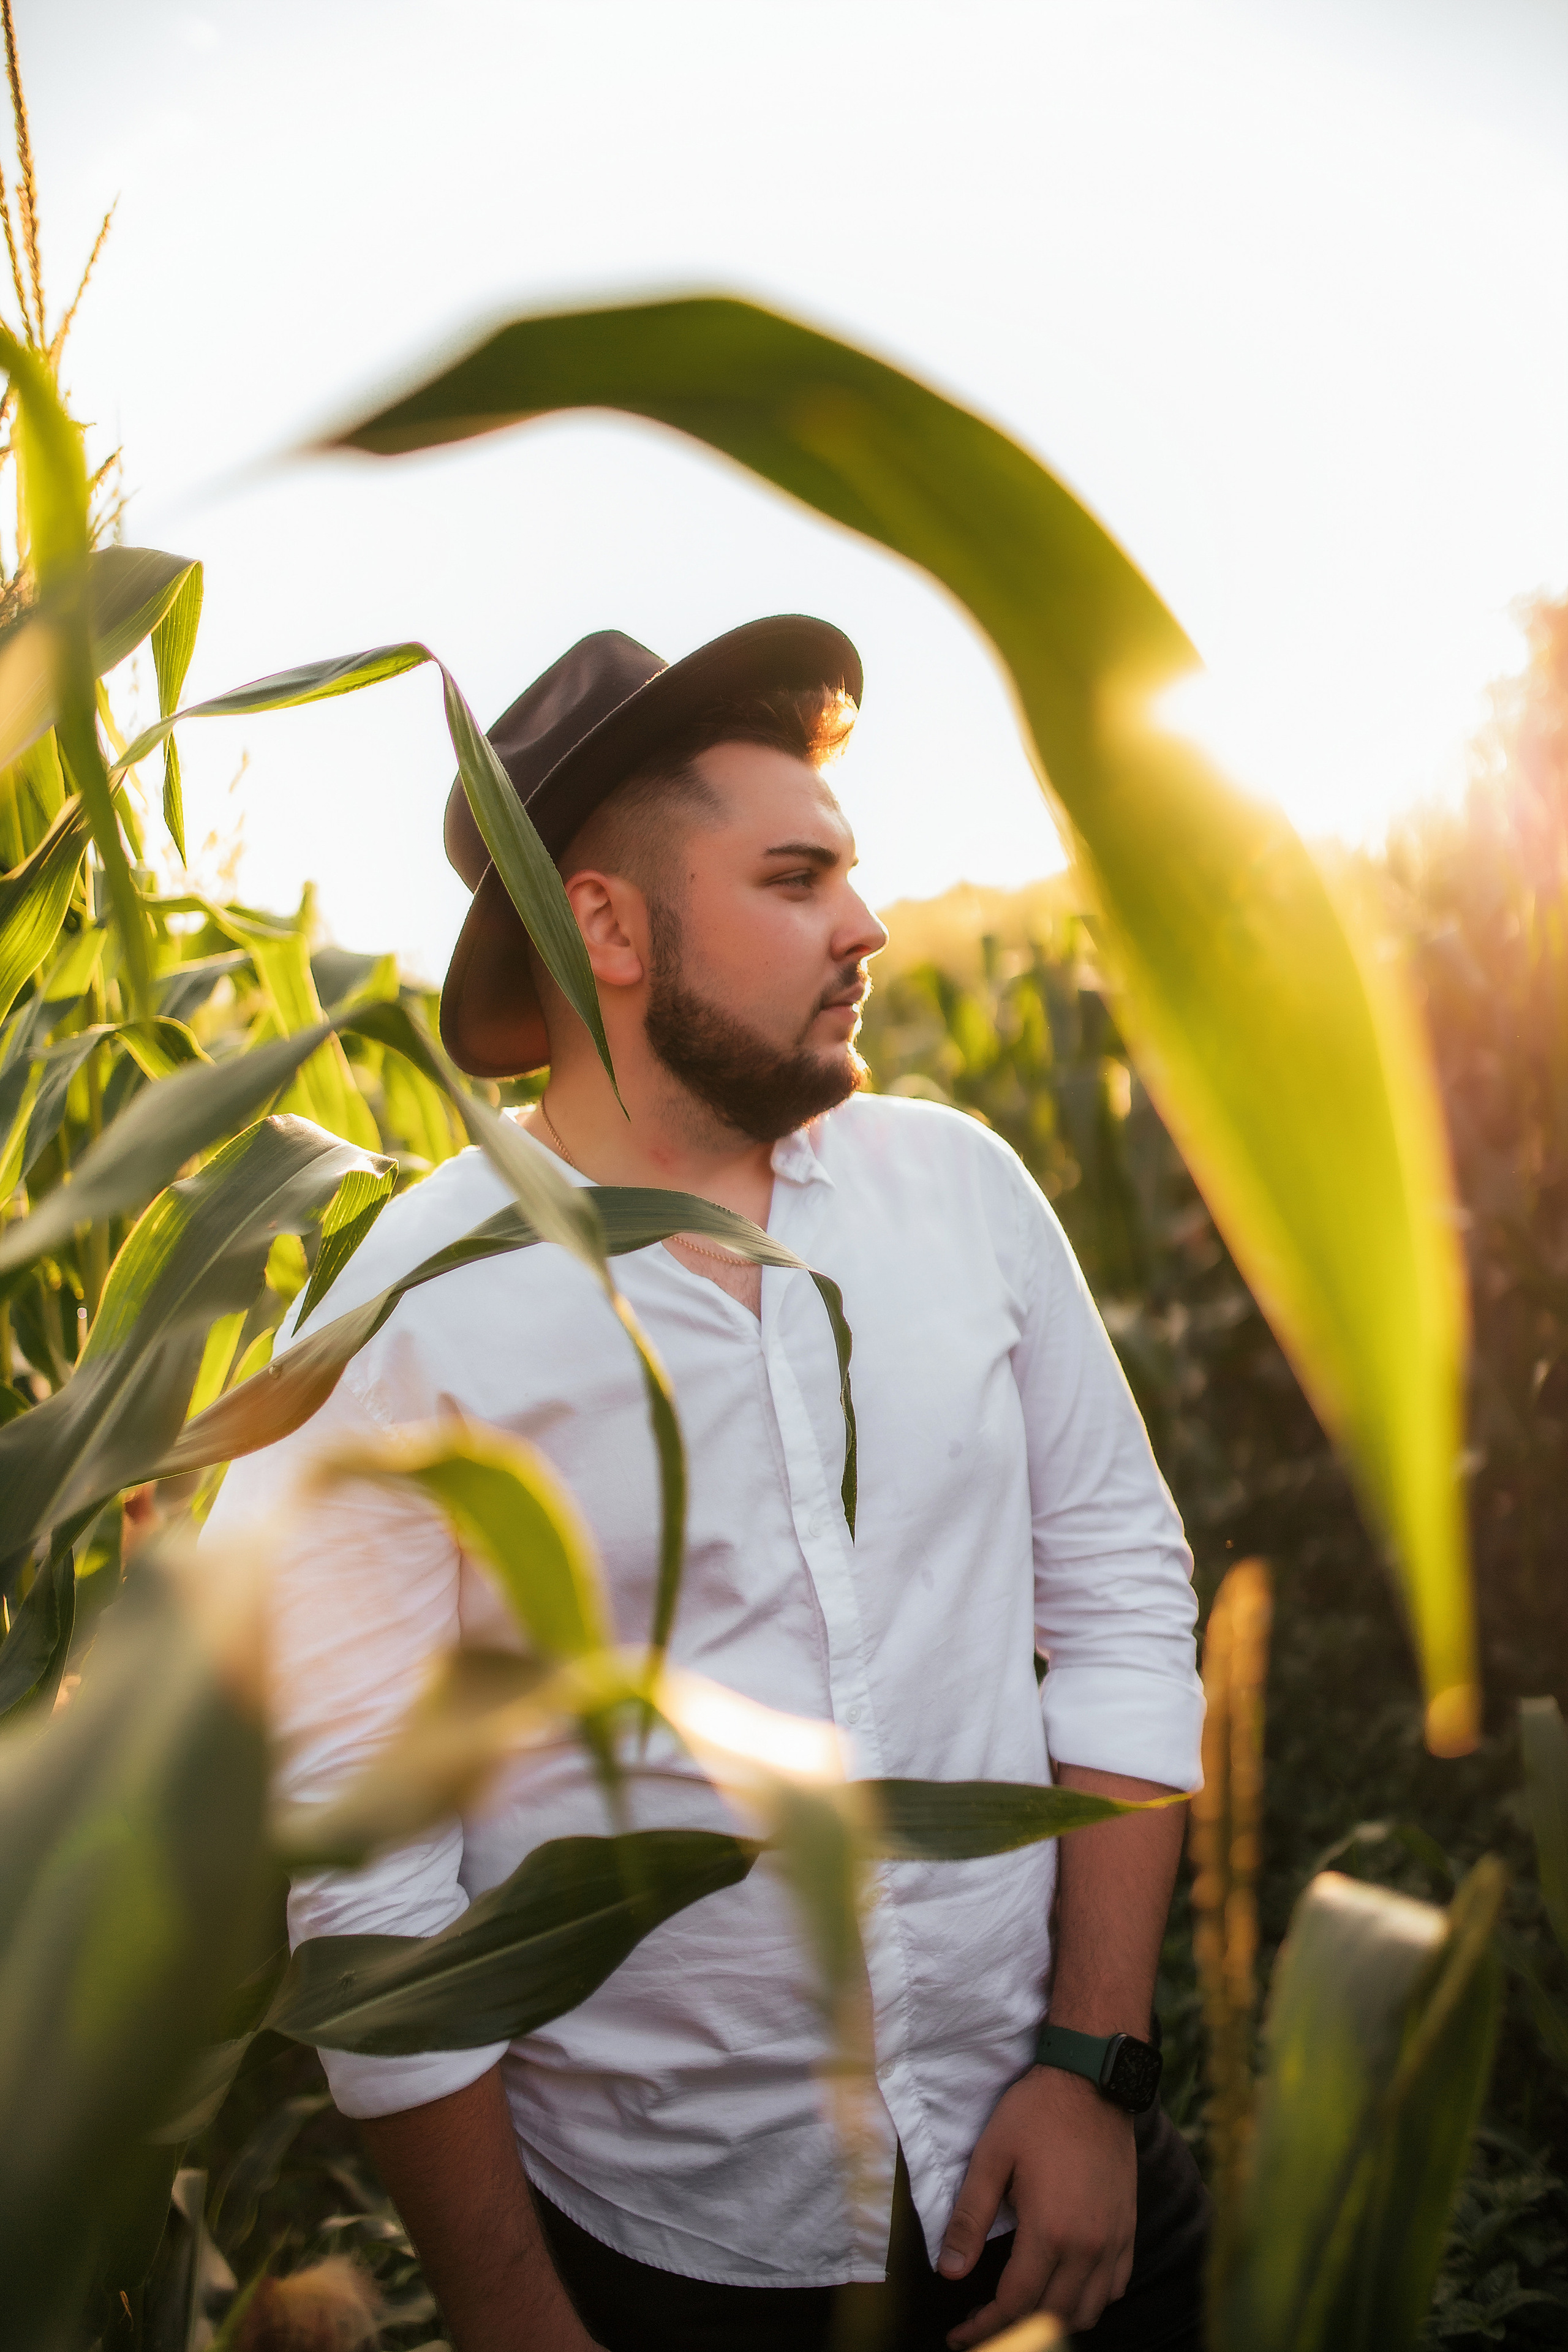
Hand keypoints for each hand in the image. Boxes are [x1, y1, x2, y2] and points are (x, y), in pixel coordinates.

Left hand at [937, 2066, 1136, 2346]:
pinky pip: (1115, 2287)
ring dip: (1053, 2320)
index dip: (985, 2327)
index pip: (1015, 2303)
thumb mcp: (991, 2157)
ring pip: (1087, 2310)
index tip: (959, 2336)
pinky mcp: (1128, 2228)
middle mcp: (1088, 2247)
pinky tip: (1067, 2290)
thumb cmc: (1036, 2114)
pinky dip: (1090, 2301)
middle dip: (1014, 2330)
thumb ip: (969, 2218)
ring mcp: (1113, 2240)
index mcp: (1050, 2231)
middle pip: (1051, 2315)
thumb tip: (948, 2271)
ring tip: (1022, 2311)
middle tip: (984, 2325)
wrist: (1093, 2081)